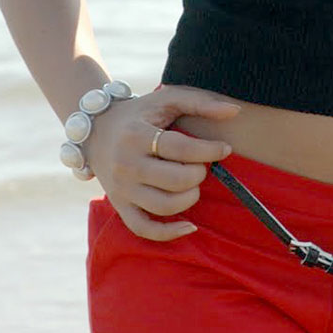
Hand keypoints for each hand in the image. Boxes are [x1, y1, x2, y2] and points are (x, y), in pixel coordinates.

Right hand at [84, 84, 240, 240]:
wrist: (97, 129)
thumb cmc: (141, 113)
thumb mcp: (166, 99)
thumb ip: (200, 102)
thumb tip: (235, 111)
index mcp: (136, 135)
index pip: (181, 148)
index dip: (210, 150)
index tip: (224, 148)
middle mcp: (125, 164)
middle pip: (175, 180)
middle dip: (199, 173)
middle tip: (202, 165)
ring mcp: (120, 188)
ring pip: (164, 206)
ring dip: (190, 198)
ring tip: (193, 184)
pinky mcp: (119, 205)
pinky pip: (143, 229)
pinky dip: (168, 233)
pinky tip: (190, 225)